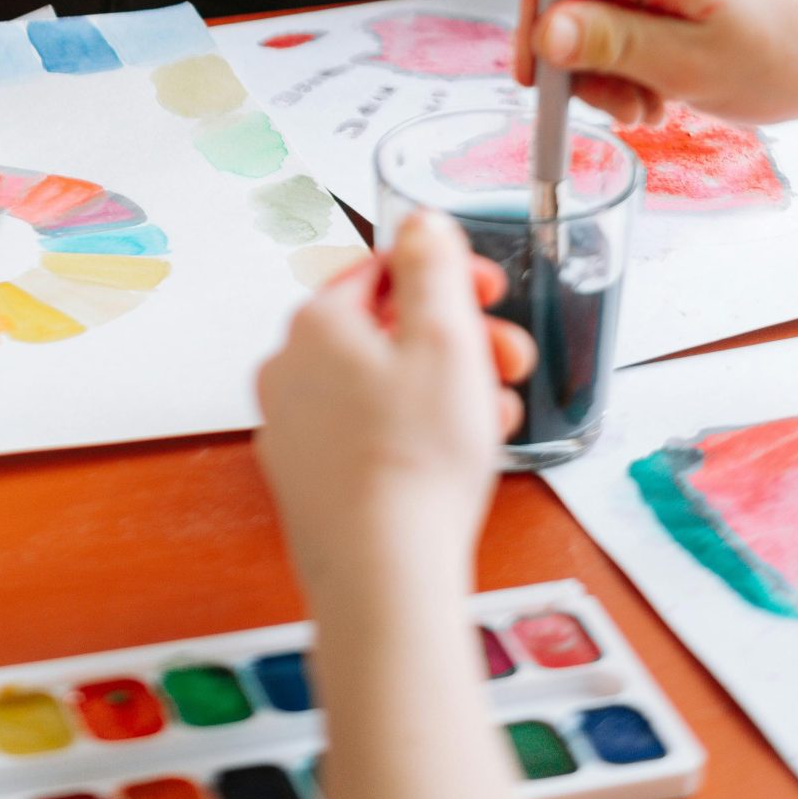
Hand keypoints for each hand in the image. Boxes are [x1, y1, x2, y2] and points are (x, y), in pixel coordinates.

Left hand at [255, 213, 533, 601]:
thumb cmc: (416, 460)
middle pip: (386, 329)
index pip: (385, 268)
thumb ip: (433, 264)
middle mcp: (289, 370)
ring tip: (497, 414)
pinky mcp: (308, 483)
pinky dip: (416, 430)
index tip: (491, 292)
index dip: (448, 276)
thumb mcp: (446, 336)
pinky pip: (368, 433)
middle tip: (508, 360)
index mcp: (316, 323)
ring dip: (446, 386)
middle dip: (458, 338)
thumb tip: (419, 221)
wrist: (384, 577)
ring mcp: (293, 430)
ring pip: (382, 384)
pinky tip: (461, 454)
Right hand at [513, 0, 797, 126]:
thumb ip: (611, 45)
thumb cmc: (784, 57)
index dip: (532, 19)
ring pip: (603, 4)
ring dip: (614, 63)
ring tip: (655, 104)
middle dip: (584, 56)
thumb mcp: (688, 66)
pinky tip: (667, 86)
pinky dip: (639, 50)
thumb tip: (543, 31)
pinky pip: (634, 5)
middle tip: (624, 111)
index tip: (537, 80)